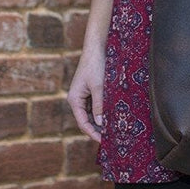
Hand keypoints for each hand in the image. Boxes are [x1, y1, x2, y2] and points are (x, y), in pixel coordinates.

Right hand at [68, 0, 112, 142]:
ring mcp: (84, 95)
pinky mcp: (92, 91)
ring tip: (115, 130)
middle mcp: (77, 99)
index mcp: (74, 99)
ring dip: (102, 121)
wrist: (97, 47)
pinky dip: (104, 112)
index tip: (105, 141)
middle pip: (87, 120)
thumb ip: (99, 105)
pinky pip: (97, 106)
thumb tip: (101, 123)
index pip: (83, 123)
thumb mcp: (99, 87)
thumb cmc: (95, 65)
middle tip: (112, 139)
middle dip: (98, 129)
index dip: (93, 133)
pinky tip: (114, 117)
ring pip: (93, 114)